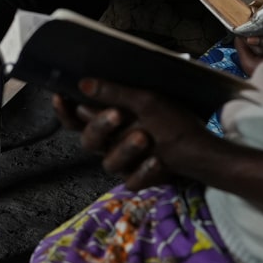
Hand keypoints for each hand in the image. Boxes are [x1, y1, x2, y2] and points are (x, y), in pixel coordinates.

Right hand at [58, 78, 219, 189]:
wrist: (202, 147)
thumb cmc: (171, 118)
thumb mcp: (146, 100)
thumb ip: (114, 94)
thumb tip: (82, 83)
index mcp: (107, 122)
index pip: (76, 119)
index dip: (65, 111)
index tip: (60, 96)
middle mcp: (109, 144)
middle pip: (88, 140)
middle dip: (100, 126)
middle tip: (117, 114)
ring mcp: (122, 164)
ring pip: (109, 162)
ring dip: (126, 148)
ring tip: (145, 136)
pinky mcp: (137, 180)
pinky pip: (132, 180)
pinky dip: (145, 170)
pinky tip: (158, 160)